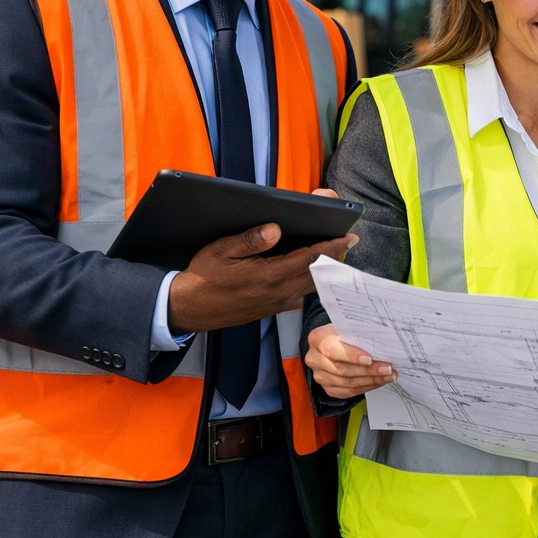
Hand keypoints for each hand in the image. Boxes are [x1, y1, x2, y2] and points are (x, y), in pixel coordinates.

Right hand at [167, 224, 357, 332]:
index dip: (332, 246)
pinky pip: (300, 294)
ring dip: (326, 269)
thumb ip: (250, 240)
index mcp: (269, 276)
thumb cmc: (203, 277)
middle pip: (317, 273)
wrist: (188, 309)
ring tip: (338, 253)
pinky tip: (314, 272)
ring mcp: (277, 303)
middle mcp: (278, 292)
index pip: (310, 258)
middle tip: (349, 240)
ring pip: (311, 285)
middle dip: (335, 256)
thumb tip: (275, 228)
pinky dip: (312, 281)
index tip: (350, 235)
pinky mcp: (273, 309)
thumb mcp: (220, 251)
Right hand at [305, 323, 395, 398]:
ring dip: (371, 380)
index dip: (351, 355)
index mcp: (318, 338)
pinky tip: (378, 381)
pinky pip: (348, 392)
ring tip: (388, 375)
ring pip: (346, 383)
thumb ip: (360, 332)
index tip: (369, 359)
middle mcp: (315, 358)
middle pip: (341, 369)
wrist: (335, 342)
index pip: (331, 349)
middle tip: (387, 368)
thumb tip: (382, 338)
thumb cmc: (344, 332)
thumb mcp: (350, 326)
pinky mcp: (327, 387)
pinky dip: (366, 387)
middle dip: (368, 370)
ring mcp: (320, 375)